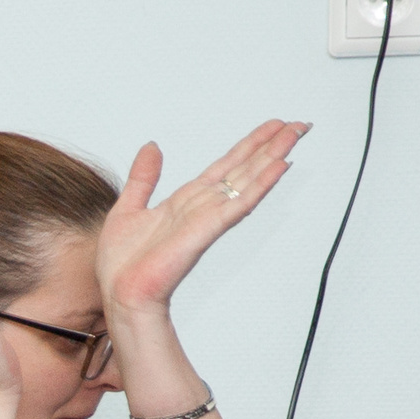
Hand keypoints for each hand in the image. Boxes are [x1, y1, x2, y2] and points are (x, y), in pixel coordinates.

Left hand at [97, 124, 307, 317]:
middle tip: (299, 125)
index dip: (249, 146)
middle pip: (244, 169)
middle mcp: (202, 208)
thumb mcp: (128, 207)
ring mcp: (207, 219)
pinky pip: (238, 204)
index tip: (271, 128)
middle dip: (271, 146)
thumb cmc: (123, 266)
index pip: (226, 166)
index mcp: (186, 201)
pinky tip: (279, 168)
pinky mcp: (206, 231)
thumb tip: (151, 148)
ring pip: (246, 181)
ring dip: (272, 157)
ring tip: (295, 136)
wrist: (121, 294)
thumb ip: (143, 177)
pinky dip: (259, 186)